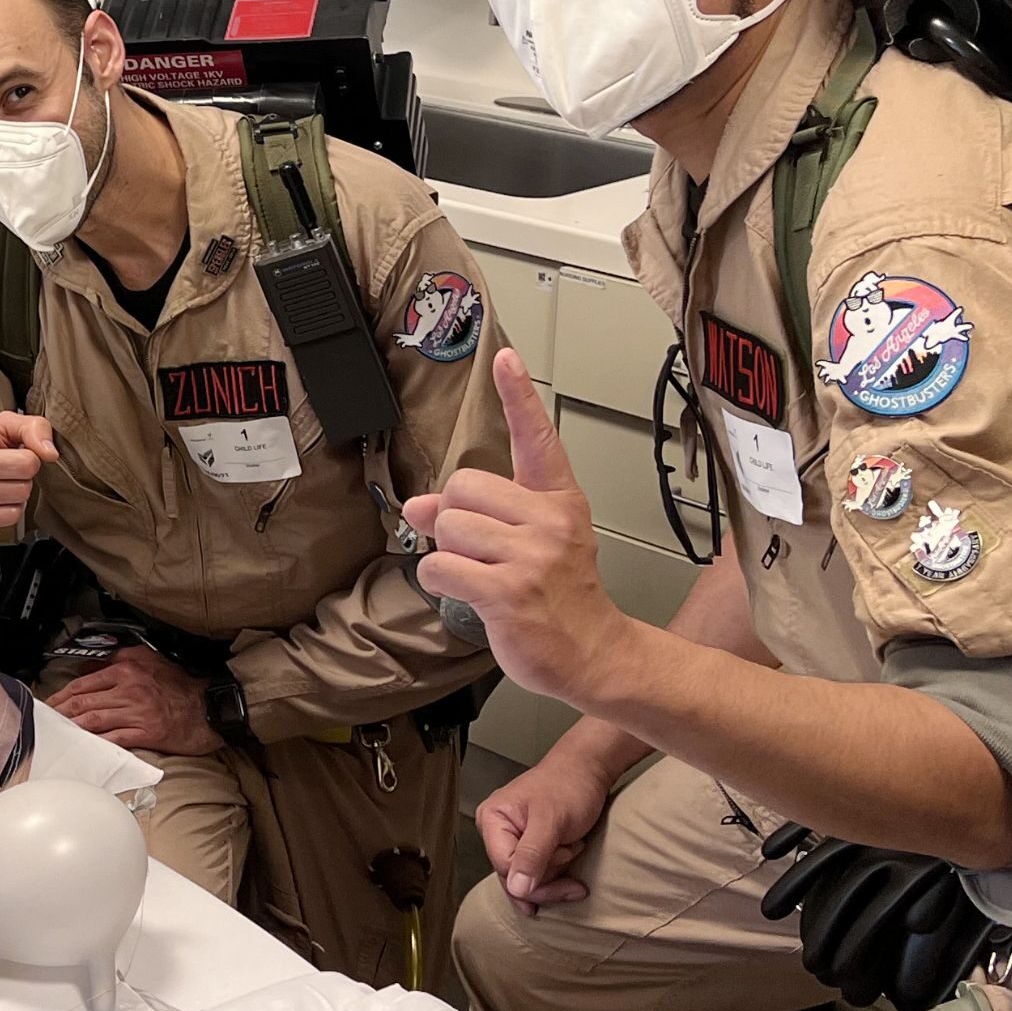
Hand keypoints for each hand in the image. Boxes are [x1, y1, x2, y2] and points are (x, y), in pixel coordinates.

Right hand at [0, 412, 58, 549]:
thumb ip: (31, 426)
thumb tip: (50, 453)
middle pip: (23, 466)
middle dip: (27, 466)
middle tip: (14, 465)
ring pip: (21, 492)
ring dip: (21, 488)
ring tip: (4, 482)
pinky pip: (12, 515)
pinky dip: (13, 508)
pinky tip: (0, 500)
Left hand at [50, 646, 220, 758]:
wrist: (210, 707)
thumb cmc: (182, 686)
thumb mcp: (150, 660)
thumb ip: (120, 659)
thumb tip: (91, 668)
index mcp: (127, 668)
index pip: (85, 681)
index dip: (63, 693)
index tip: (51, 701)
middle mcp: (128, 687)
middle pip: (83, 700)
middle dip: (59, 712)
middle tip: (45, 720)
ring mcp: (136, 711)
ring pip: (93, 719)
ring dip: (71, 727)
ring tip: (57, 733)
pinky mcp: (146, 732)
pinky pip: (114, 738)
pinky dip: (96, 743)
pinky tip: (84, 748)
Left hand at [405, 351, 632, 703]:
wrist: (594, 654)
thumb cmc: (560, 597)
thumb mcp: (528, 545)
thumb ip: (475, 516)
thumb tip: (417, 507)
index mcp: (558, 500)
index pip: (537, 438)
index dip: (518, 396)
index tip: (504, 357)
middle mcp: (549, 521)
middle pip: (462, 488)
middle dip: (456, 522)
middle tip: (484, 553)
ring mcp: (532, 556)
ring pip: (448, 528)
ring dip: (449, 555)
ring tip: (482, 576)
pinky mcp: (508, 591)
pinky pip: (440, 567)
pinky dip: (439, 581)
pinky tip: (469, 594)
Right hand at [475, 749, 612, 911]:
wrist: (587, 770)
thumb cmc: (568, 784)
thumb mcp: (551, 820)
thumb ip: (532, 854)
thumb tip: (516, 888)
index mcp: (492, 820)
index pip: (504, 867)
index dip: (535, 877)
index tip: (565, 872)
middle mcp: (497, 831)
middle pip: (514, 878)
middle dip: (548, 881)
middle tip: (575, 881)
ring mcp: (513, 839)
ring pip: (528, 880)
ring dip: (557, 875)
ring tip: (573, 849)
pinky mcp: (529, 845)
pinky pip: (537, 873)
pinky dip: (557, 874)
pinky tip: (570, 859)